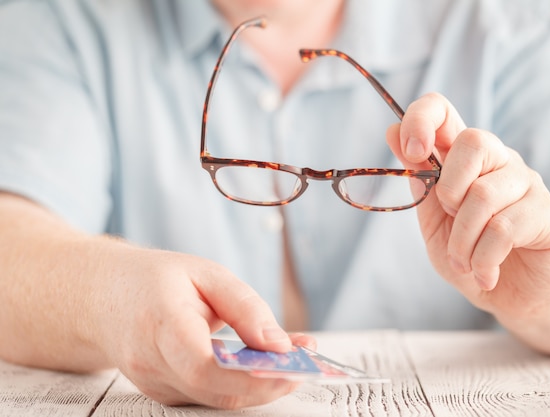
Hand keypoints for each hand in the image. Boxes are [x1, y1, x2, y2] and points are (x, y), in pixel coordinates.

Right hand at [90, 245, 315, 408]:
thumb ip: (245, 308)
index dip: (254, 376)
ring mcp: (154, 385)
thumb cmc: (157, 279)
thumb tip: (281, 345)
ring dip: (263, 385)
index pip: (206, 368)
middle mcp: (152, 365)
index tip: (296, 365)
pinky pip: (209, 396)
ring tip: (300, 357)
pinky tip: (267, 364)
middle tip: (311, 361)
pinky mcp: (164, 393)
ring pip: (217, 400)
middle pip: (218, 393)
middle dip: (270, 384)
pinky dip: (243, 384)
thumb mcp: (206, 274)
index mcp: (160, 325)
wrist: (103, 296)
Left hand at [386, 93, 549, 328]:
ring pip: (483, 195)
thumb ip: (419, 182)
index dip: (422, 119)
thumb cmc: (471, 255)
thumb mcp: (433, 222)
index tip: (411, 151)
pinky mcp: (546, 213)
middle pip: (474, 141)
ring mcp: (526, 184)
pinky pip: (503, 228)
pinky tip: (485, 273)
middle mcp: (499, 161)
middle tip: (450, 220)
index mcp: (463, 160)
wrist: (513, 296)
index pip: (444, 111)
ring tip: (463, 263)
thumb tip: (392, 132)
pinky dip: (482, 259)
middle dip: (449, 190)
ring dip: (462, 241)